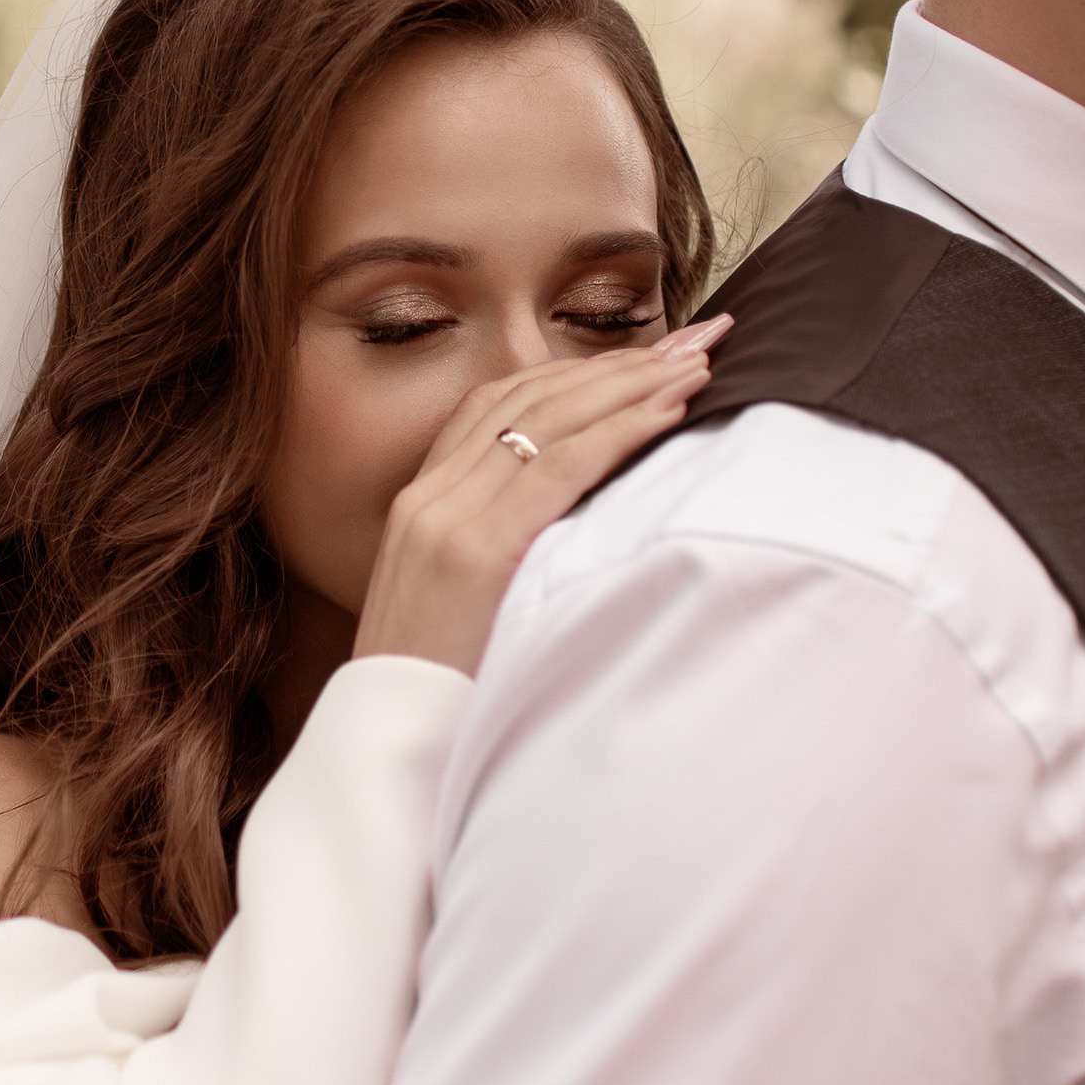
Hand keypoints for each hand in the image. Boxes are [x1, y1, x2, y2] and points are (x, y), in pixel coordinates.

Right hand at [351, 314, 732, 675]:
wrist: (389, 746)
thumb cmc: (441, 692)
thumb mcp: (461, 605)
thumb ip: (500, 551)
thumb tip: (581, 529)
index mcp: (421, 504)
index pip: (499, 406)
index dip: (575, 373)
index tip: (644, 355)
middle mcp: (428, 498)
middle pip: (528, 398)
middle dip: (617, 363)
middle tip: (695, 338)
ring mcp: (446, 519)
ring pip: (546, 419)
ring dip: (630, 384)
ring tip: (695, 363)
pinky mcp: (475, 550)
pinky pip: (557, 468)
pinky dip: (619, 431)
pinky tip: (667, 409)